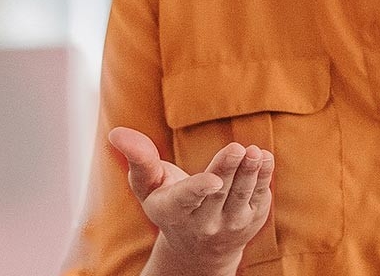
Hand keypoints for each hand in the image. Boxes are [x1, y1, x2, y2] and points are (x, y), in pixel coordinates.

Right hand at [107, 127, 270, 275]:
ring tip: (254, 152)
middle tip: (238, 148)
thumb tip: (115, 133)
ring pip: (241, 196)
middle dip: (228, 169)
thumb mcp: (148, 185)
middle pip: (218, 193)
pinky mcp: (251, 222)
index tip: (213, 181)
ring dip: (250, 173)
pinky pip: (258, 198)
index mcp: (173, 211)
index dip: (199, 190)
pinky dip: (263, 178)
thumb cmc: (168, 203)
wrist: (197, 247)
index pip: (186, 199)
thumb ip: (138, 159)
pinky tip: (264, 158)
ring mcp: (229, 225)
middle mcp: (202, 223)